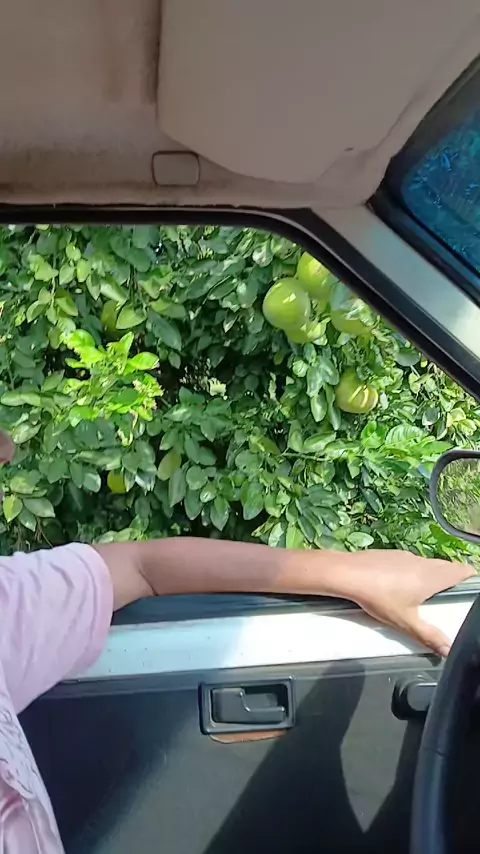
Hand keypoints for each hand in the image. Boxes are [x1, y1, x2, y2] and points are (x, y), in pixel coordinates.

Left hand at [342, 551, 474, 656]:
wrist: (348, 573)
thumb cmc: (380, 597)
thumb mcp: (406, 622)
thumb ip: (429, 636)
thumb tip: (448, 649)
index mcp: (433, 576)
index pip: (462, 571)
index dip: (469, 577)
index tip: (469, 589)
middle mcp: (423, 562)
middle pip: (446, 566)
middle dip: (451, 579)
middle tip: (450, 595)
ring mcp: (406, 555)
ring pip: (428, 563)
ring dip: (431, 575)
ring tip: (426, 593)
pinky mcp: (391, 554)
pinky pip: (410, 562)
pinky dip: (412, 571)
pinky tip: (399, 585)